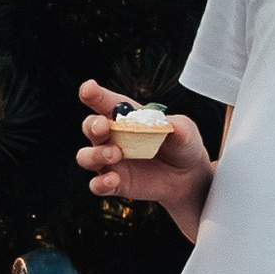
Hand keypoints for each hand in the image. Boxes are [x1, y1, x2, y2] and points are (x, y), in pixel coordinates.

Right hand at [77, 79, 213, 230]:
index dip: (94, 94)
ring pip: (86, 156)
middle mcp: (113, 137)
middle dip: (92, 125)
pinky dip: (100, 183)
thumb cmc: (181, 144)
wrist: (188, 175)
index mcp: (126, 117)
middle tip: (103, 126)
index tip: (88, 89)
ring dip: (96, 154)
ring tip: (115, 154)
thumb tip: (174, 127)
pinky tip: (113, 180)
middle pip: (90, 127)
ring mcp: (111, 161)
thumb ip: (179, 127)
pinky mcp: (115, 183)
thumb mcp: (186, 131)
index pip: (105, 103)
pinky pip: (96, 185)